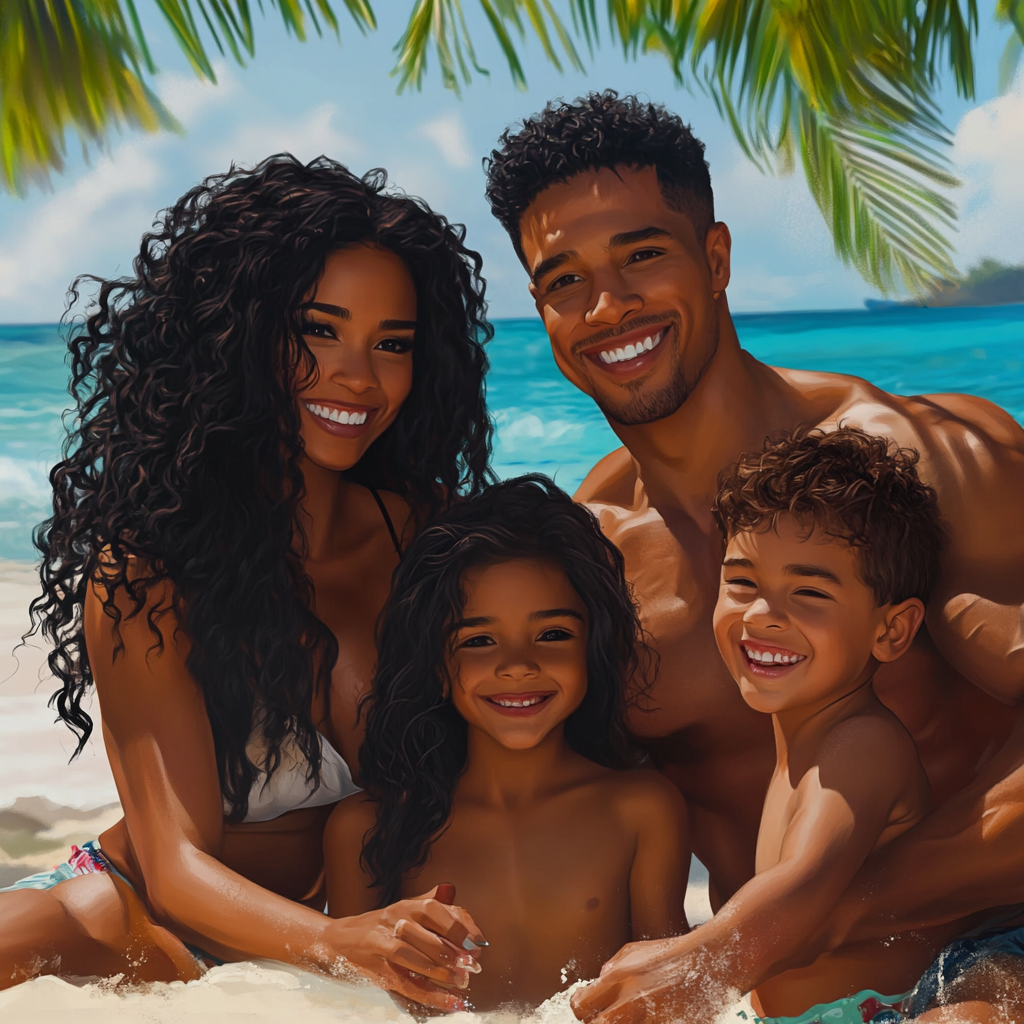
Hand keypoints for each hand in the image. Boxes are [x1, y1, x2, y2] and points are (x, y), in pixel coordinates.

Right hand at [319, 883, 486, 1012]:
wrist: (335, 940)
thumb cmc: (376, 927)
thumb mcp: (401, 911)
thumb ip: (426, 901)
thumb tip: (452, 890)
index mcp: (406, 905)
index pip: (440, 910)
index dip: (463, 926)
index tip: (480, 943)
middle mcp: (395, 920)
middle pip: (430, 932)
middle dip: (456, 951)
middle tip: (474, 965)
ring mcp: (383, 944)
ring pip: (416, 957)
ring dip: (443, 970)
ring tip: (463, 981)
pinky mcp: (376, 969)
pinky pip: (406, 983)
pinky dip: (430, 995)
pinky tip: (450, 1002)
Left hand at [571, 935, 738, 1023]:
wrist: (715, 959)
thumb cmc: (675, 953)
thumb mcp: (637, 950)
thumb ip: (613, 965)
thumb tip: (597, 980)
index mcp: (618, 979)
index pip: (580, 1007)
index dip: (583, 1013)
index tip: (592, 1012)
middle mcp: (631, 1002)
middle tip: (610, 1020)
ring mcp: (654, 1019)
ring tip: (637, 1017)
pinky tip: (660, 1018)